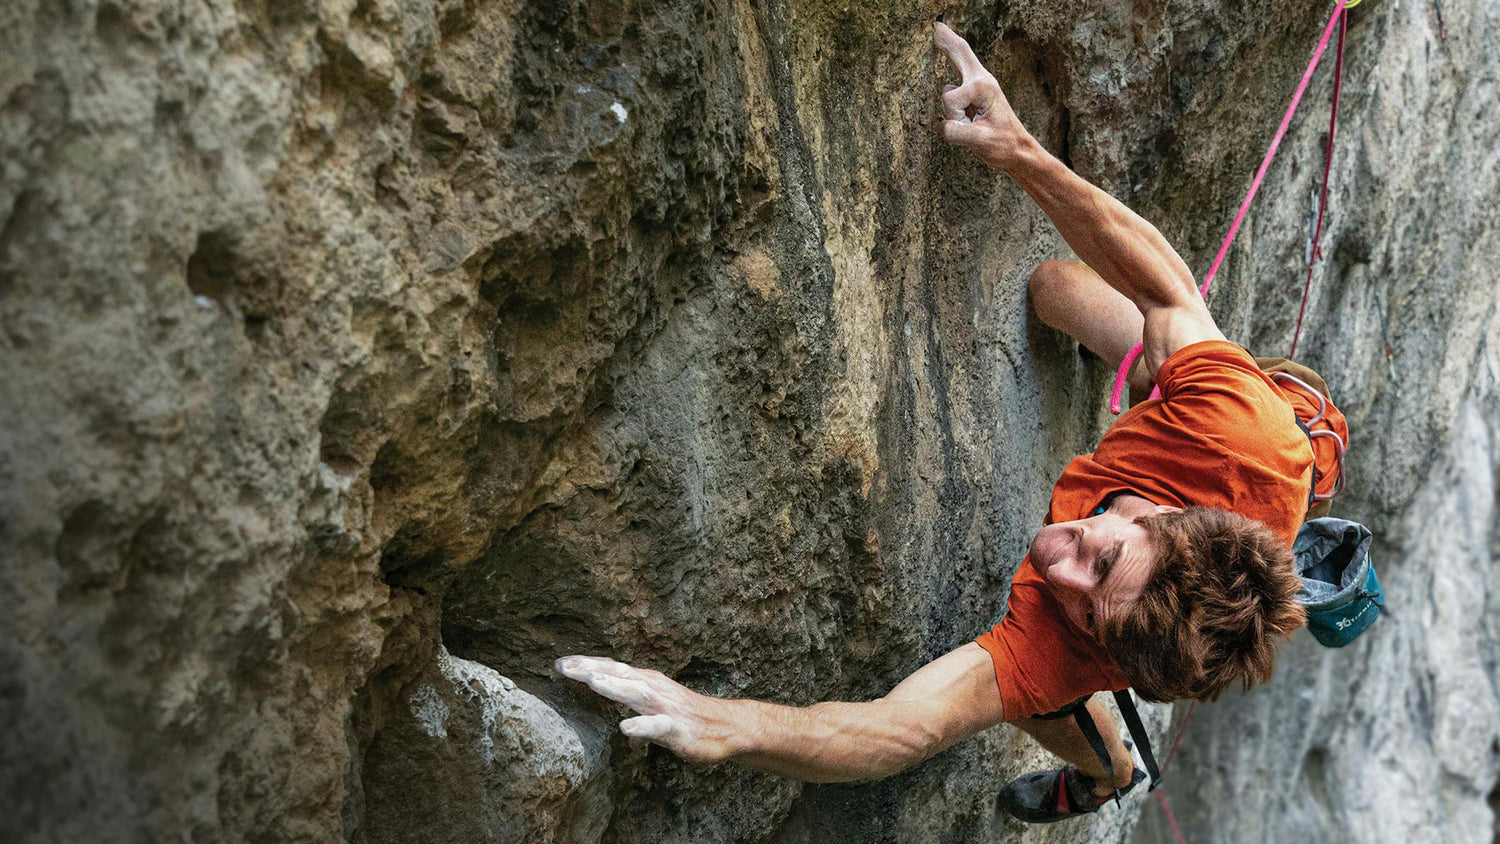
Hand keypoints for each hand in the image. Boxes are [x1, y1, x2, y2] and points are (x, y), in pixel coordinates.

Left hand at [555, 655, 738, 763]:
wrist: (726, 727)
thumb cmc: (686, 716)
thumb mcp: (654, 706)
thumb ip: (631, 704)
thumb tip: (617, 718)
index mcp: (646, 681)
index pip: (612, 669)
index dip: (587, 664)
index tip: (560, 662)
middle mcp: (654, 688)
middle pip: (619, 675)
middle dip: (591, 669)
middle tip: (564, 665)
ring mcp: (665, 708)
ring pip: (636, 694)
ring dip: (614, 687)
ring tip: (592, 681)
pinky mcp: (677, 729)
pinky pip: (657, 727)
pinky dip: (641, 726)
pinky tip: (625, 727)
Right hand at [933, 22, 1029, 169]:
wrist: (1019, 151)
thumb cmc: (1004, 144)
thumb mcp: (979, 142)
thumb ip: (955, 133)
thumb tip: (941, 125)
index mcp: (984, 88)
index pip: (950, 97)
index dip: (950, 109)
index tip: (952, 82)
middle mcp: (981, 82)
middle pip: (960, 52)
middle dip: (946, 39)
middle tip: (935, 25)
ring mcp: (977, 87)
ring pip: (947, 91)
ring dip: (953, 114)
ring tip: (972, 126)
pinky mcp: (974, 97)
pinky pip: (952, 95)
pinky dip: (953, 112)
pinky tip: (967, 121)